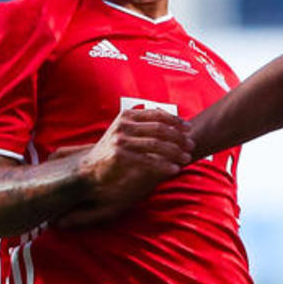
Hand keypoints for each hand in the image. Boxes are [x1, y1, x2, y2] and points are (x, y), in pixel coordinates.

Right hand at [59, 105, 193, 225]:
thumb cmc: (114, 150)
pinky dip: (163, 165)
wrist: (91, 167)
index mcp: (127, 115)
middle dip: (178, 138)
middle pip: (159, 129)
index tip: (189, 128)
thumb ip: (145, 126)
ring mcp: (120, 139)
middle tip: (191, 145)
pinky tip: (174, 169)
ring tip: (186, 158)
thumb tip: (174, 124)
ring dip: (174, 152)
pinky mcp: (119, 156)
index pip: (157, 114)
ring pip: (156, 144)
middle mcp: (123, 125)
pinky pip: (147, 160)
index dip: (175, 120)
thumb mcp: (127, 131)